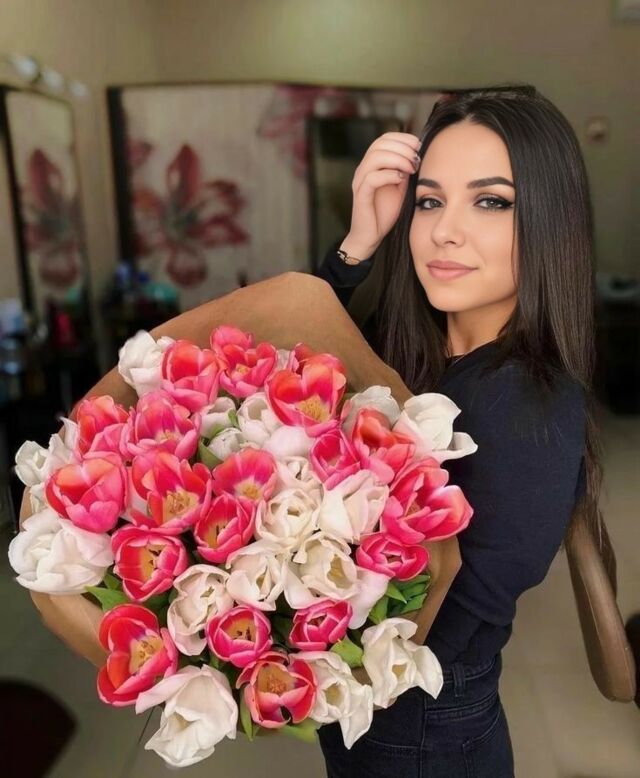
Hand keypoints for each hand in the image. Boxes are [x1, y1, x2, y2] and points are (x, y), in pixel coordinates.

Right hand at [341, 132, 421, 259]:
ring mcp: (360, 181)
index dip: (402, 138)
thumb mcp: (400, 186)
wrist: (371, 236)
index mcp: (372, 164)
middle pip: (379, 144)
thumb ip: (404, 170)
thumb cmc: (385, 212)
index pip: (384, 139)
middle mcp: (363, 169)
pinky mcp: (360, 195)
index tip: (419, 146)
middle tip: (417, 158)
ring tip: (411, 168)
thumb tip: (417, 155)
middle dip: (402, 147)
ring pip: (374, 157)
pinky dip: (388, 175)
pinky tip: (400, 179)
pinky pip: (372, 178)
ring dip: (397, 159)